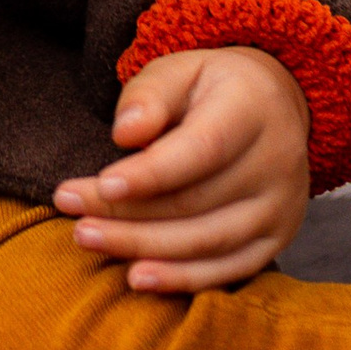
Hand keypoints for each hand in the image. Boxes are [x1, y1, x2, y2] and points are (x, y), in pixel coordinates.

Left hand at [52, 46, 309, 292]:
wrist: (272, 107)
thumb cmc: (210, 88)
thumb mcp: (179, 70)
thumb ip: (150, 96)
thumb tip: (125, 134)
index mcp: (253, 110)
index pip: (201, 150)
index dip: (151, 173)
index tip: (102, 184)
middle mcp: (276, 163)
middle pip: (196, 201)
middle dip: (126, 212)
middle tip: (70, 209)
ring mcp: (280, 208)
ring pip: (207, 242)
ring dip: (142, 247)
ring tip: (86, 237)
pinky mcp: (276, 240)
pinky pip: (227, 270)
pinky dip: (180, 279)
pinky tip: (136, 277)